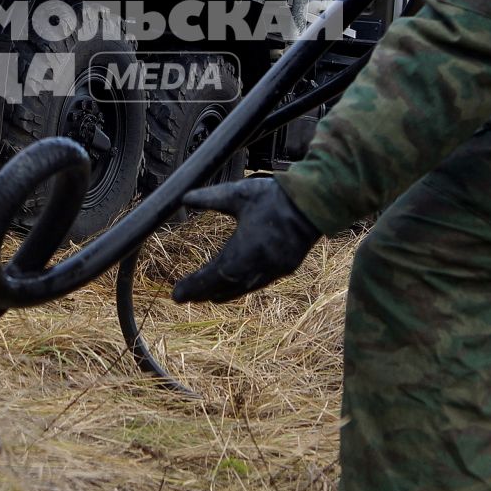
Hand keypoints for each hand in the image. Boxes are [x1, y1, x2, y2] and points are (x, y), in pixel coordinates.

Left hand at [172, 177, 321, 302]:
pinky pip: (258, 283)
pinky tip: (235, 285)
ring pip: (243, 289)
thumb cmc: (274, 196)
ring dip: (223, 292)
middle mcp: (259, 266)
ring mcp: (274, 270)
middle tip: (184, 297)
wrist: (313, 202)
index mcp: (245, 250)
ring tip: (207, 296)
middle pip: (226, 288)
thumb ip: (210, 198)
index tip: (176, 294)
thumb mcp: (238, 194)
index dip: (194, 287)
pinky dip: (242, 287)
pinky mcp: (286, 267)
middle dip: (203, 293)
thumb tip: (184, 198)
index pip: (213, 276)